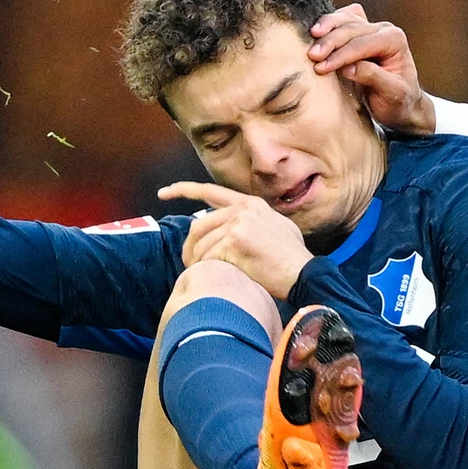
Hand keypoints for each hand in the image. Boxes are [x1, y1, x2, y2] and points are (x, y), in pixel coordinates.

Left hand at [159, 181, 313, 299]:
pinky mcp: (236, 241)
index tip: (163, 193)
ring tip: (203, 275)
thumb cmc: (292, 259)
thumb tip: (234, 227)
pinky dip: (208, 269)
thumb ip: (254, 222)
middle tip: (188, 263)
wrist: (304, 275)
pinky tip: (216, 278)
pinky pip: (209, 256)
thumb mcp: (277, 229)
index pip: (209, 191)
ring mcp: (239, 223)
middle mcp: (244, 209)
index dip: (183, 190)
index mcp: (250, 204)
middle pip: (199, 225)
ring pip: (202, 244)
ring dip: (198, 262)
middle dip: (189, 247)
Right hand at [307, 4, 434, 135]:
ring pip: (345, 19)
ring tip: (310, 40)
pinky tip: (316, 31)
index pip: (362, 44)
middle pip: (351, 28)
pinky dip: (328, 23)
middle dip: (330, 42)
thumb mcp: (392, 93)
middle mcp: (384, 29)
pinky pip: (342, 19)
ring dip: (325, 29)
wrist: (403, 104)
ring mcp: (371, 28)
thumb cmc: (399, 101)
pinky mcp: (360, 31)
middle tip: (312, 56)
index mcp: (395, 40)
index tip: (321, 67)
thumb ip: (373, 77)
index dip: (341, 55)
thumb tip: (348, 68)